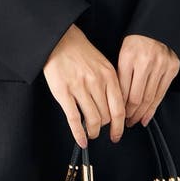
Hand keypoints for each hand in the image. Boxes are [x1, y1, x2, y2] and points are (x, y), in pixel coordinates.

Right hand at [43, 24, 126, 147]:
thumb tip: (114, 108)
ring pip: (92, 120)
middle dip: (104, 128)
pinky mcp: (63, 92)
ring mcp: (79, 87)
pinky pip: (74, 119)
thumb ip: (109, 84)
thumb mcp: (102, 63)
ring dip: (92, 132)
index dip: (119, 126)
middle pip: (106, 117)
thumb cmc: (80, 51)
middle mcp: (96, 82)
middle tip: (100, 131)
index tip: (117, 134)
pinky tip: (81, 140)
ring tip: (90, 134)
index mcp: (108, 75)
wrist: (60, 39)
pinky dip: (78, 134)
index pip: (119, 108)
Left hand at [116, 34, 179, 128]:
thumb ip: (121, 73)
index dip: (118, 104)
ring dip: (141, 113)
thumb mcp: (123, 51)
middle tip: (124, 122)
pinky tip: (147, 116)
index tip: (115, 114)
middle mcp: (146, 61)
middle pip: (136, 96)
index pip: (122, 88)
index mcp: (129, 55)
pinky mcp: (172, 68)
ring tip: (134, 121)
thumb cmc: (137, 40)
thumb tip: (115, 98)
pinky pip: (161, 93)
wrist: (158, 26)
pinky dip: (153, 107)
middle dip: (129, 113)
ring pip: (149, 98)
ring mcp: (160, 65)